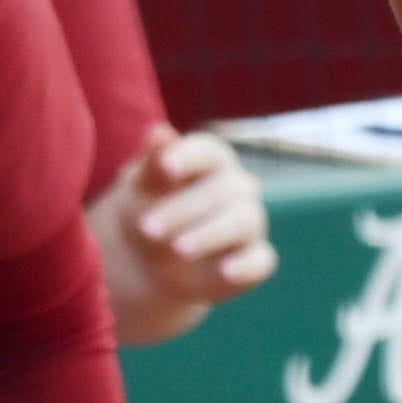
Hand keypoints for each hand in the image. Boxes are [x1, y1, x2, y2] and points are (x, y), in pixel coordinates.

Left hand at [94, 124, 277, 345]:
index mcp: (212, 160)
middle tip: (147, 228)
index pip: (209, 152)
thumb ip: (152, 162)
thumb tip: (158, 130)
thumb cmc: (148, 209)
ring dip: (210, 235)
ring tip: (177, 249)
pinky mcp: (255, 259)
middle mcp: (239, 187)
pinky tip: (226, 272)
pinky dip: (246, 266)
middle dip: (184, 209)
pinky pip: (260, 261)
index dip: (189, 157)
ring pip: (244, 223)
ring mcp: (249, 223)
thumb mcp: (141, 186)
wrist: (148, 260)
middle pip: (224, 190)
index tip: (165, 167)